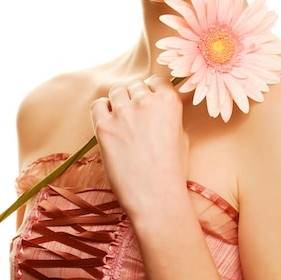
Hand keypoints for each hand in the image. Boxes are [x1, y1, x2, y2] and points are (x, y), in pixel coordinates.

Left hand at [90, 75, 187, 214]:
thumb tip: (156, 104)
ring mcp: (123, 113)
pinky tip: (109, 124)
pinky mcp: (103, 127)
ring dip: (119, 102)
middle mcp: (146, 101)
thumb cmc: (172, 171)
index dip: (152, 92)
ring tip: (123, 122)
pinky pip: (97, 105)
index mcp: (169, 101)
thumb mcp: (182, 136)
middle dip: (135, 99)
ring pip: (116, 91)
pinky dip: (102, 110)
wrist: (157, 199)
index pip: (156, 81)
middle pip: (135, 86)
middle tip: (136, 119)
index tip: (150, 103)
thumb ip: (169, 114)